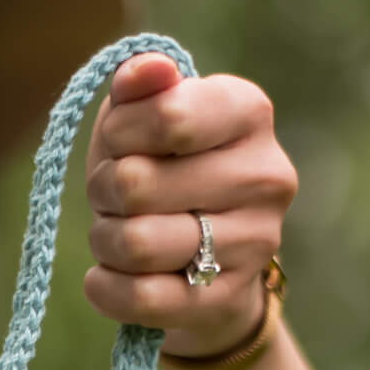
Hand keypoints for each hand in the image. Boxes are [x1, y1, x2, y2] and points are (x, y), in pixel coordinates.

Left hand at [83, 55, 295, 356]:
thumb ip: (140, 84)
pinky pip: (141, 298)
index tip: (118, 142)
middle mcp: (265, 175)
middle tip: (113, 196)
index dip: (120, 133)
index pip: (168, 117)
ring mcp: (255, 242)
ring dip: (104, 239)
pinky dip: (105, 287)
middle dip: (104, 191)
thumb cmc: (164, 169)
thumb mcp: (145, 116)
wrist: (202, 255)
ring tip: (115, 234)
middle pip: (137, 184)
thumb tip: (146, 70)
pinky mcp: (227, 299)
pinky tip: (107, 275)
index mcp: (249, 112)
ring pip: (136, 244)